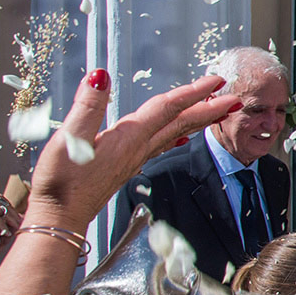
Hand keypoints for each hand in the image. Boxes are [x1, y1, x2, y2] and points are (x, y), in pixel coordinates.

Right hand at [26, 70, 235, 229]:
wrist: (61, 217)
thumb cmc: (61, 182)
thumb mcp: (69, 138)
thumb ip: (87, 106)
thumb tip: (100, 77)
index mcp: (129, 137)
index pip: (168, 107)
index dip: (193, 92)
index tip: (218, 81)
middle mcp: (138, 147)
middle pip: (181, 122)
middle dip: (209, 109)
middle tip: (235, 98)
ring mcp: (135, 158)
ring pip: (175, 133)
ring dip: (197, 120)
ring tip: (216, 111)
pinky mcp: (128, 165)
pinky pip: (161, 145)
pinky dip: (177, 135)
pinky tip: (181, 136)